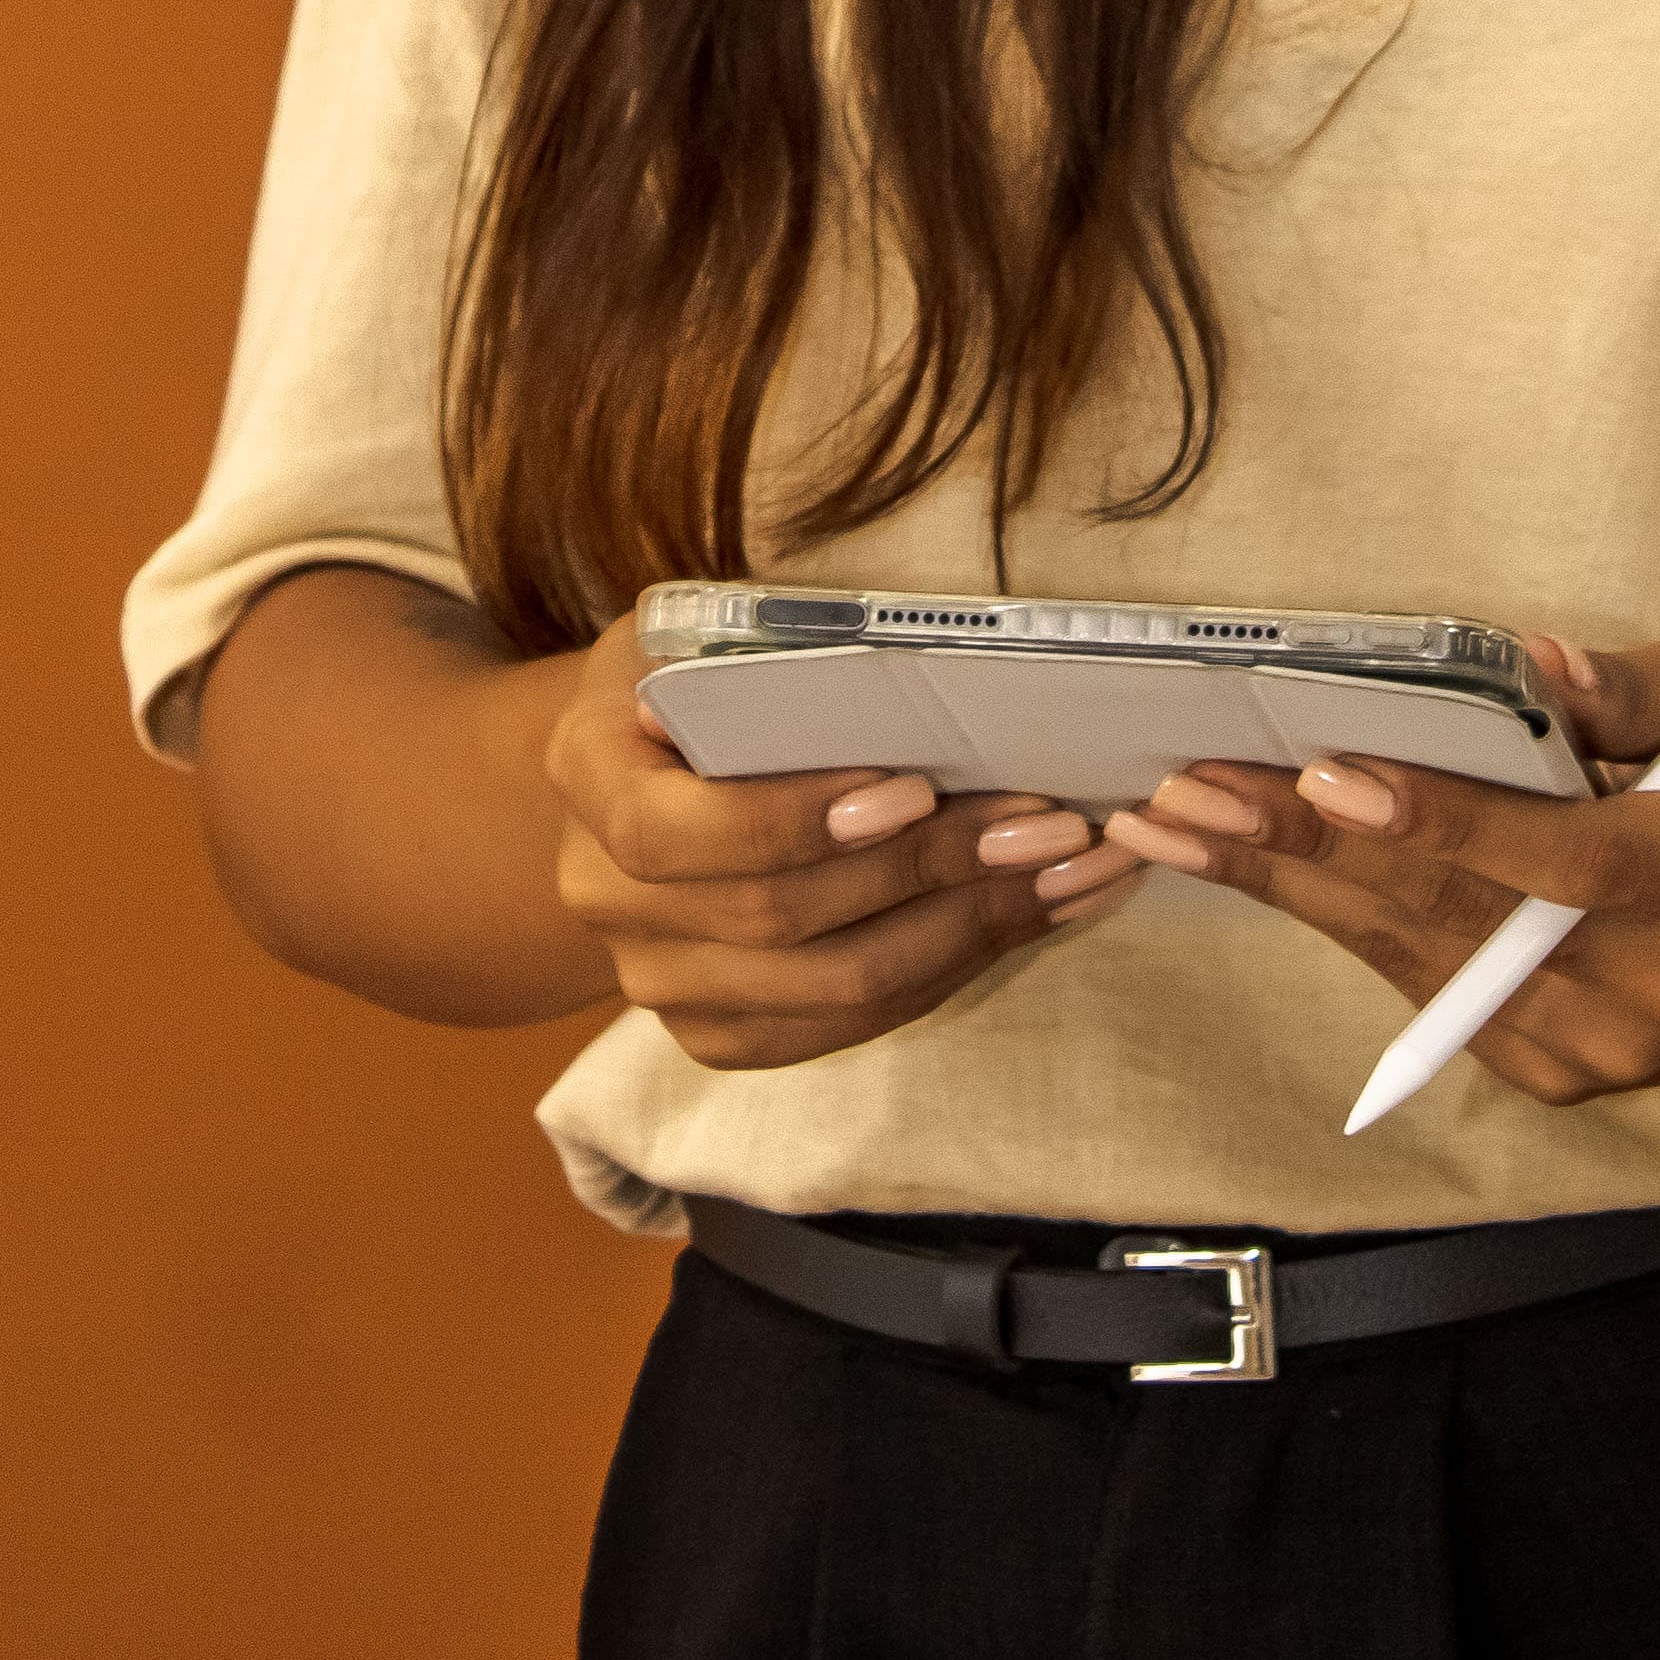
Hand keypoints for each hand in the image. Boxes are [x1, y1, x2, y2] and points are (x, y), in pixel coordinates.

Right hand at [540, 621, 1140, 1069]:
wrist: (644, 774)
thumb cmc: (704, 679)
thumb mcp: (715, 627)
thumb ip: (782, 652)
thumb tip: (926, 666)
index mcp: (586, 774)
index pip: (673, 830)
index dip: (793, 820)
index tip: (914, 785)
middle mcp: (603, 895)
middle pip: (775, 917)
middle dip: (929, 868)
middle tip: (1048, 824)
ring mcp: (660, 981)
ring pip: (831, 989)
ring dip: (970, 928)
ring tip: (1072, 871)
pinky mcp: (721, 1031)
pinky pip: (849, 1025)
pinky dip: (955, 968)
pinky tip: (1039, 912)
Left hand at [1103, 636, 1659, 1107]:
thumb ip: (1635, 689)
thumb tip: (1526, 666)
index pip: (1566, 861)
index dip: (1446, 821)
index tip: (1332, 774)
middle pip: (1459, 917)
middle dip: (1309, 848)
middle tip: (1187, 792)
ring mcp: (1606, 1050)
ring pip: (1419, 958)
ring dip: (1290, 887)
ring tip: (1174, 827)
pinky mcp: (1561, 1075)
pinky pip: (1429, 987)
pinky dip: (1344, 920)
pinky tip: (1257, 866)